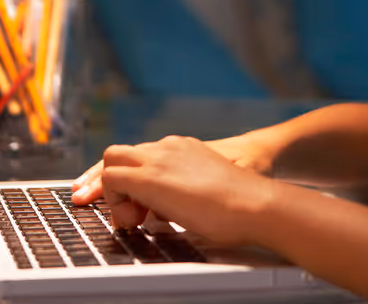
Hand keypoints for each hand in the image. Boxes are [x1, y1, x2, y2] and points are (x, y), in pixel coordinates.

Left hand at [83, 135, 277, 244]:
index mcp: (183, 149)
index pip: (142, 156)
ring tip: (134, 219)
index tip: (135, 207)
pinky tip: (134, 219)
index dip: (132, 180)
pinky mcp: (149, 176)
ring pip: (112, 160)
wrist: (254, 203)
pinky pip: (112, 178)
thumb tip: (167, 211)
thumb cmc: (239, 206)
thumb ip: (185, 191)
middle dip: (115, 182)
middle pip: (121, 153)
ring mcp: (158, 158)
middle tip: (131, 213)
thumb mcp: (206, 188)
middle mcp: (168, 147)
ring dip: (115, 190)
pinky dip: (114, 199)